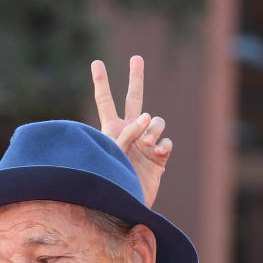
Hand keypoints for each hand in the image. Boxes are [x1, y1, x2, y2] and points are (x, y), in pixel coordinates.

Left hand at [92, 55, 171, 208]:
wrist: (126, 204)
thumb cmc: (111, 180)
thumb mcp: (113, 154)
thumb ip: (128, 134)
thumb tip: (147, 117)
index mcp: (112, 130)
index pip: (106, 102)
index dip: (101, 82)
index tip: (96, 62)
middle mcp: (130, 132)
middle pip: (134, 99)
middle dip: (136, 78)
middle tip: (136, 58)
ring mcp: (146, 143)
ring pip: (157, 121)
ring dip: (154, 128)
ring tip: (146, 143)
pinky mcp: (159, 157)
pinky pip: (166, 142)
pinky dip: (162, 145)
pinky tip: (157, 154)